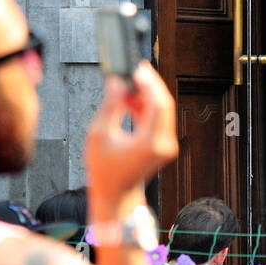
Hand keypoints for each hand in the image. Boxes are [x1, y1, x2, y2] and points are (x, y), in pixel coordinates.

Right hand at [84, 62, 178, 209]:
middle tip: (133, 71)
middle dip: (150, 86)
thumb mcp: (98, 135)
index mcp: (149, 144)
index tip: (137, 69)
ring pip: (162, 111)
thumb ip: (109, 106)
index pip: (158, 105)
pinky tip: (129, 100)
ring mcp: (167, 146)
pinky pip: (159, 119)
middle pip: (164, 105)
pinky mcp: (165, 145)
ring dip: (147, 96)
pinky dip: (146, 107)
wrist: (116, 195)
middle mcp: (164, 144)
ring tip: (125, 88)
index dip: (149, 84)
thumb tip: (117, 82)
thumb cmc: (103, 170)